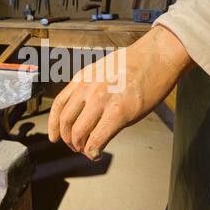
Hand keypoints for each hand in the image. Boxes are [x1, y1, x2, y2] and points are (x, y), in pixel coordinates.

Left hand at [47, 25, 194, 160]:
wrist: (157, 56)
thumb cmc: (135, 63)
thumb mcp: (103, 69)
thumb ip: (91, 88)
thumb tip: (86, 110)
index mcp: (83, 78)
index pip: (59, 105)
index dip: (53, 125)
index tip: (54, 136)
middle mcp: (88, 88)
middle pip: (66, 122)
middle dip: (68, 139)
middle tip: (75, 146)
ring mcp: (102, 100)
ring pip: (78, 133)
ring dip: (80, 147)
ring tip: (87, 150)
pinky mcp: (119, 112)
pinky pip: (97, 139)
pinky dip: (93, 151)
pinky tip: (97, 153)